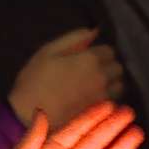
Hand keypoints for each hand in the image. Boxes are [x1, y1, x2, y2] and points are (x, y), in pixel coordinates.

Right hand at [8, 28, 123, 128]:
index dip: (98, 52)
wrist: (29, 117)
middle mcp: (102, 78)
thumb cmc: (34, 81)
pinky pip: (114, 103)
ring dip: (111, 83)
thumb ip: (73, 39)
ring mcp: (103, 98)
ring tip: (94, 86)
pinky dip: (108, 99)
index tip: (86, 58)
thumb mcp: (47, 52)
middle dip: (107, 66)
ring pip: (119, 86)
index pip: (109, 50)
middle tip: (90, 72)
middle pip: (117, 67)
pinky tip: (93, 101)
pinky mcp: (100, 115)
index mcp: (90, 59)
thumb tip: (94, 31)